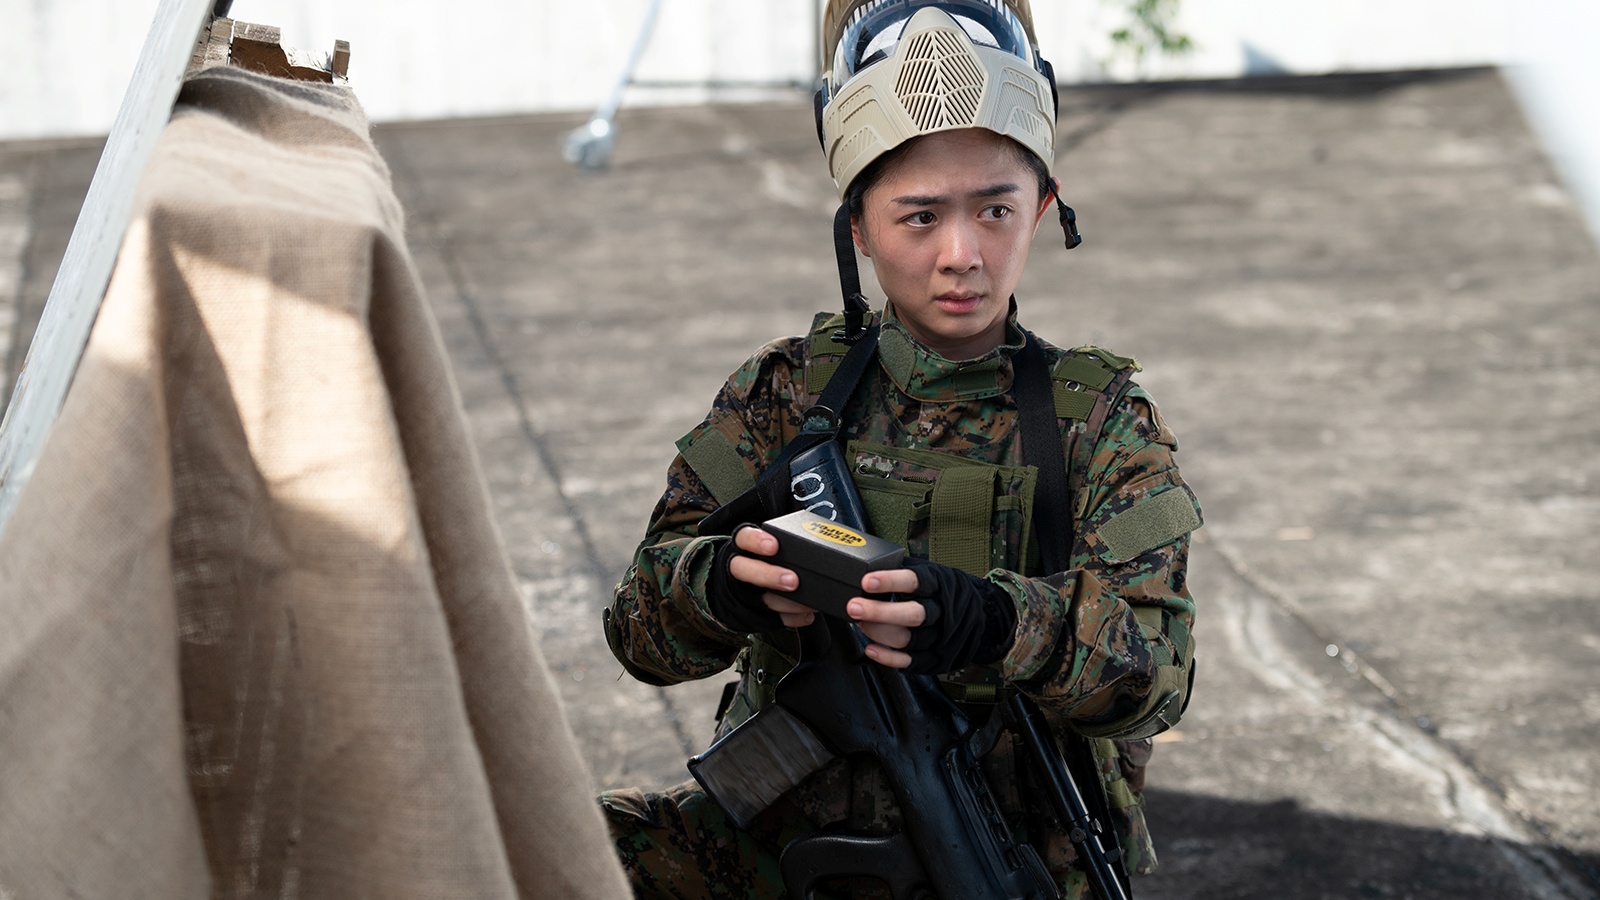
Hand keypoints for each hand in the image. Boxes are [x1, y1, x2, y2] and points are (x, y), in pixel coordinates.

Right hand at [707, 525, 819, 632]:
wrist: (739, 583)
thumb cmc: (764, 557)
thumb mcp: (769, 543)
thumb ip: (786, 542)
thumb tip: (820, 538)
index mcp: (743, 546)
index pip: (744, 538)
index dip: (756, 541)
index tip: (773, 546)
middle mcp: (740, 568)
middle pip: (744, 570)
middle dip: (769, 575)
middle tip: (792, 580)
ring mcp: (744, 592)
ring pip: (761, 598)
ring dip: (787, 603)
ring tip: (809, 603)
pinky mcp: (752, 613)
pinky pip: (771, 619)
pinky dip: (791, 618)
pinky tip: (807, 615)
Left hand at [845, 558, 1016, 674]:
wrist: (984, 616)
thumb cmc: (948, 591)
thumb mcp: (934, 572)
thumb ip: (906, 570)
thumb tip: (870, 563)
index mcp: (940, 585)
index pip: (915, 581)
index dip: (890, 581)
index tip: (867, 580)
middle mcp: (942, 612)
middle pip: (912, 614)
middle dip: (879, 611)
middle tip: (854, 606)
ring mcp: (940, 637)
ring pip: (908, 638)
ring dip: (878, 632)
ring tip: (859, 623)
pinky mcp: (936, 658)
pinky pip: (910, 661)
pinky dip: (888, 657)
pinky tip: (871, 648)